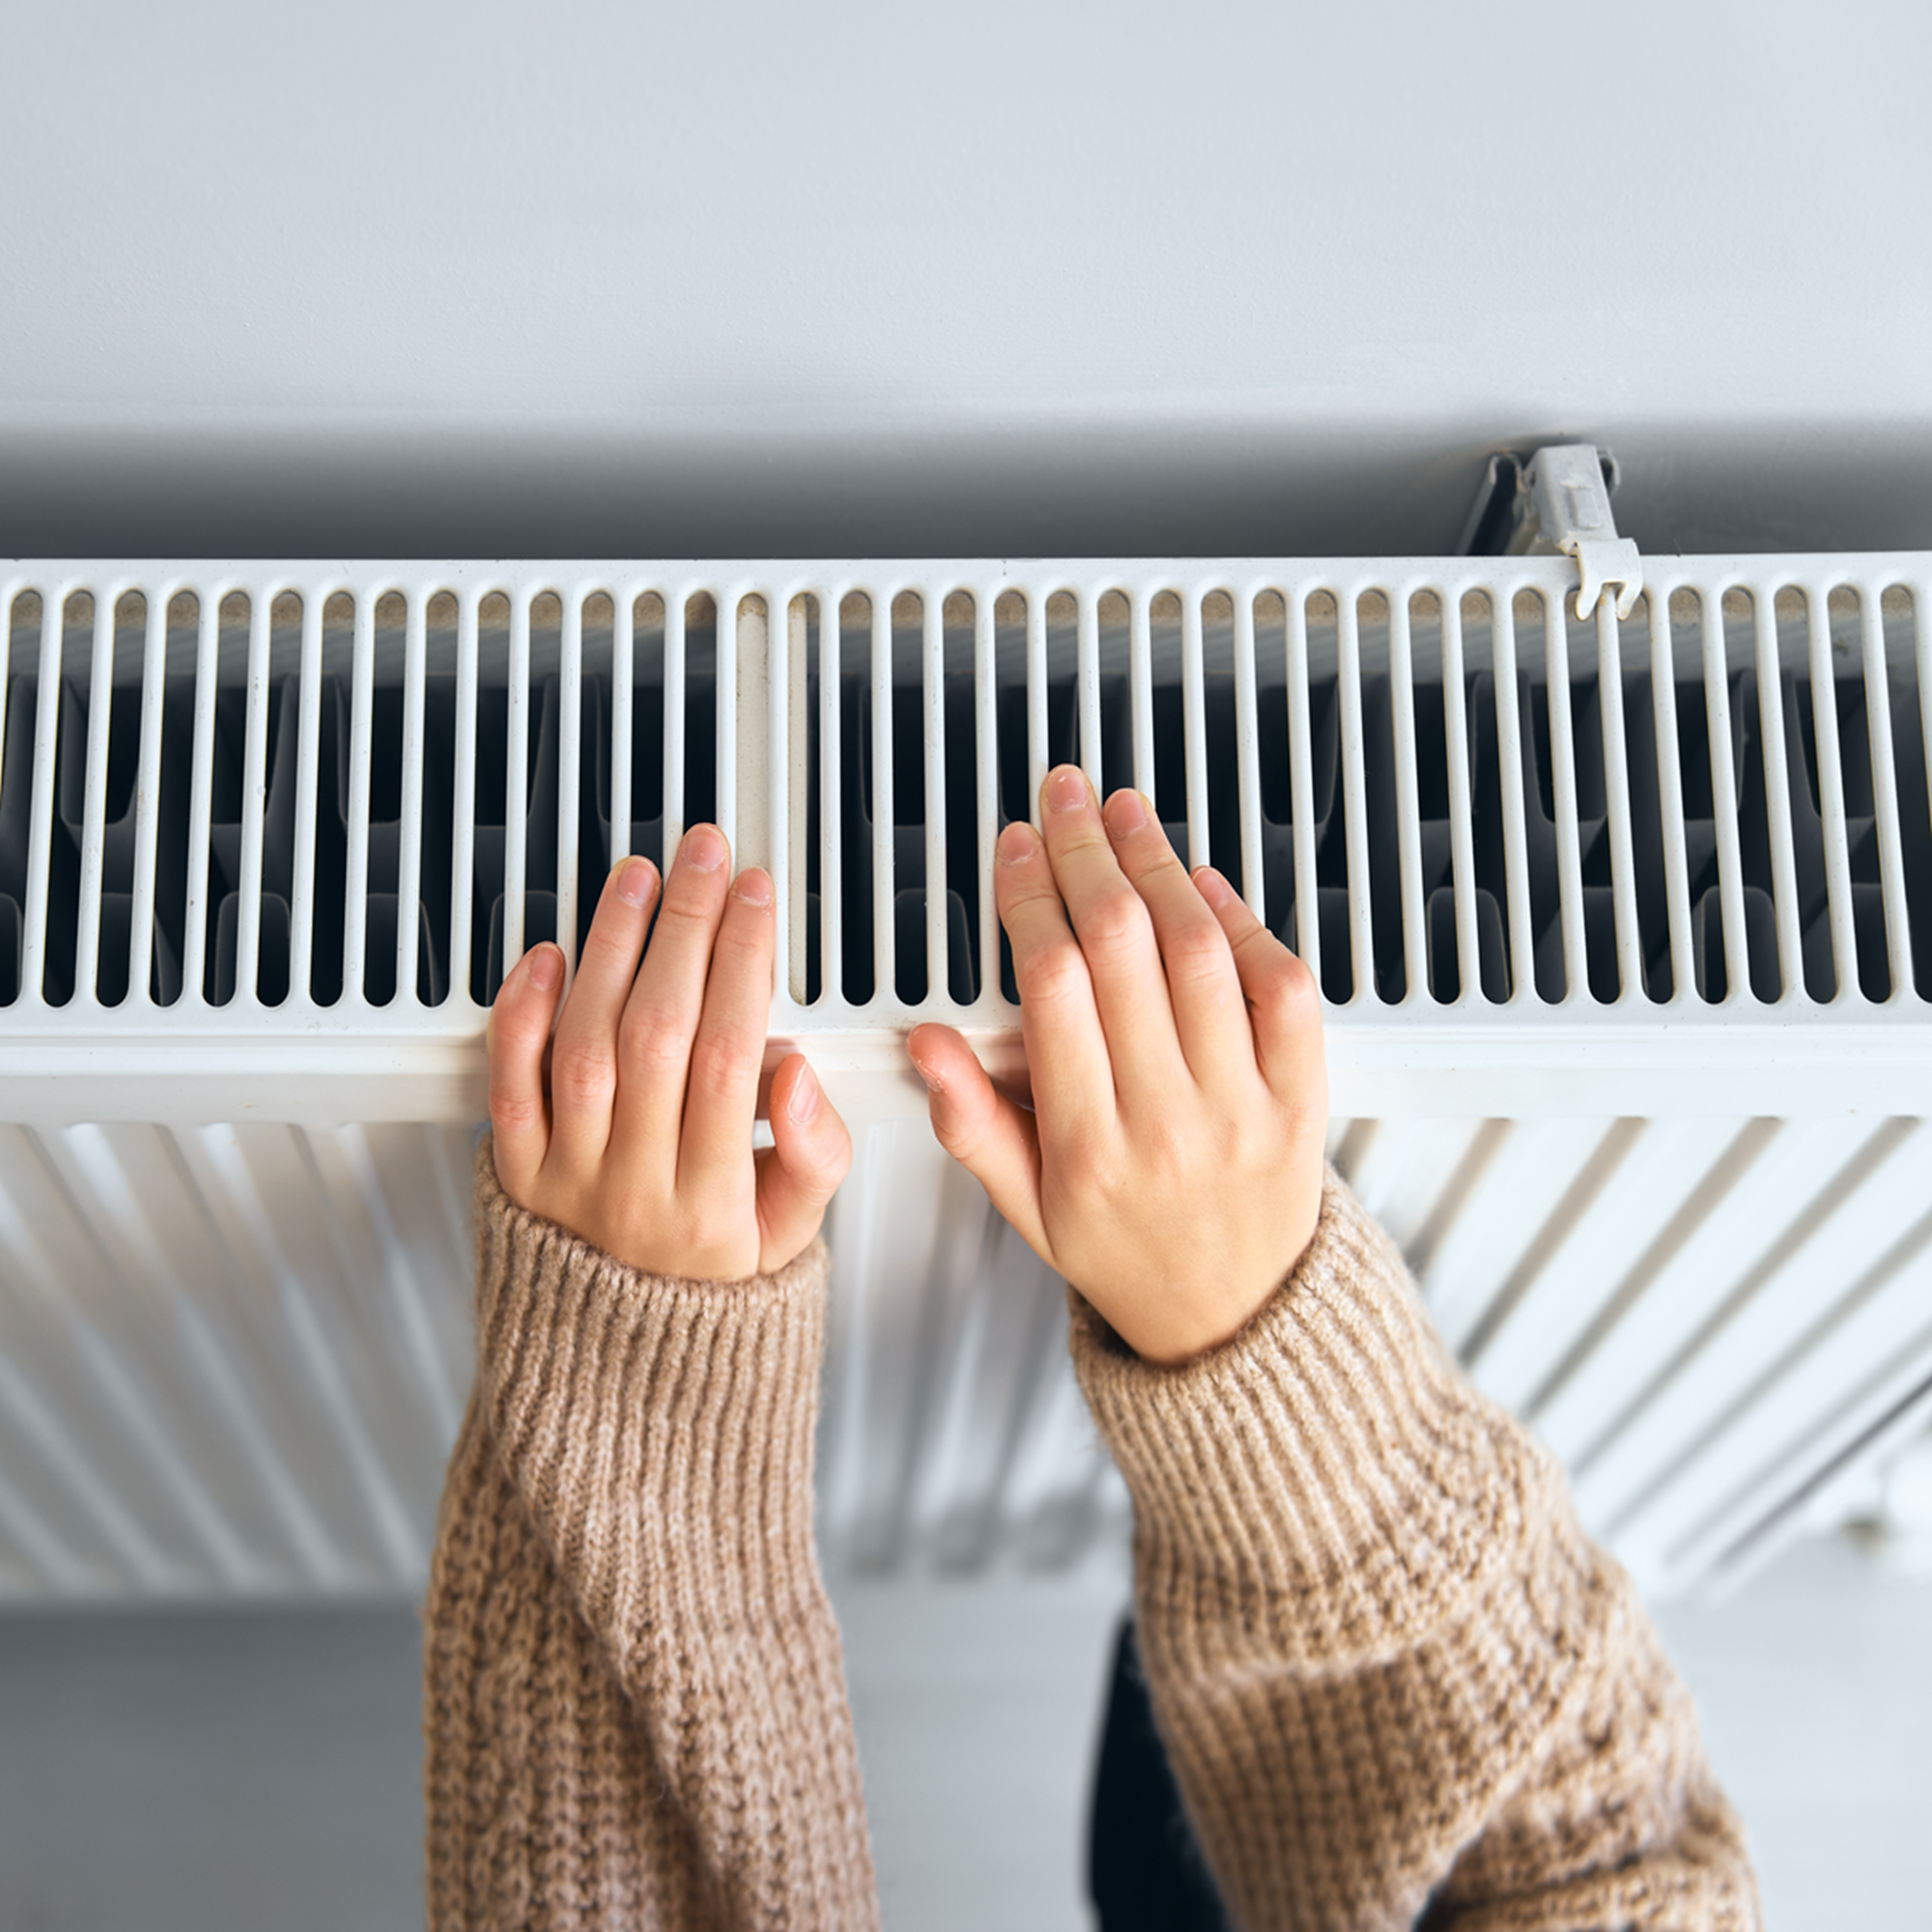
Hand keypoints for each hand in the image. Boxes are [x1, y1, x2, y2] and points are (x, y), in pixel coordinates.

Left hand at [487, 825, 851, 1280]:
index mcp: (713, 1203)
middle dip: (687, 928)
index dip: (744, 965)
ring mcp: (567, 1178)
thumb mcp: (794, 1235)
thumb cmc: (714, 1277)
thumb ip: (813, 1156)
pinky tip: (549, 953)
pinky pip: (508, 1085)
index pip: (730, 1059)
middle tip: (705, 860)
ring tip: (639, 879)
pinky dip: (522, 1013)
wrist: (620, 1358)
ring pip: (584, 1045)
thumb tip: (799, 1078)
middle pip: (658, 1034)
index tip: (757, 901)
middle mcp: (635, 1187)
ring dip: (612, 948)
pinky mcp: (514, 1170)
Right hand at [907, 767, 1327, 1364]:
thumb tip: (928, 1044)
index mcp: (1088, 1148)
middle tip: (1066, 799)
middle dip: (1088, 853)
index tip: (1016, 851)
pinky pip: (1282, 989)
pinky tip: (1206, 884)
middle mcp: (1168, 1121)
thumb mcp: (1025, 1208)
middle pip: (1126, 948)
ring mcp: (1244, 1105)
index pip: (1054, 988)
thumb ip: (971, 1122)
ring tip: (1127, 816)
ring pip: (1201, 952)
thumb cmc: (1126, 1253)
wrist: (1236, 1318)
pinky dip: (1246, 923)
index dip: (1031, 899)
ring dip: (1159, 865)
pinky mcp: (1303, 1096)